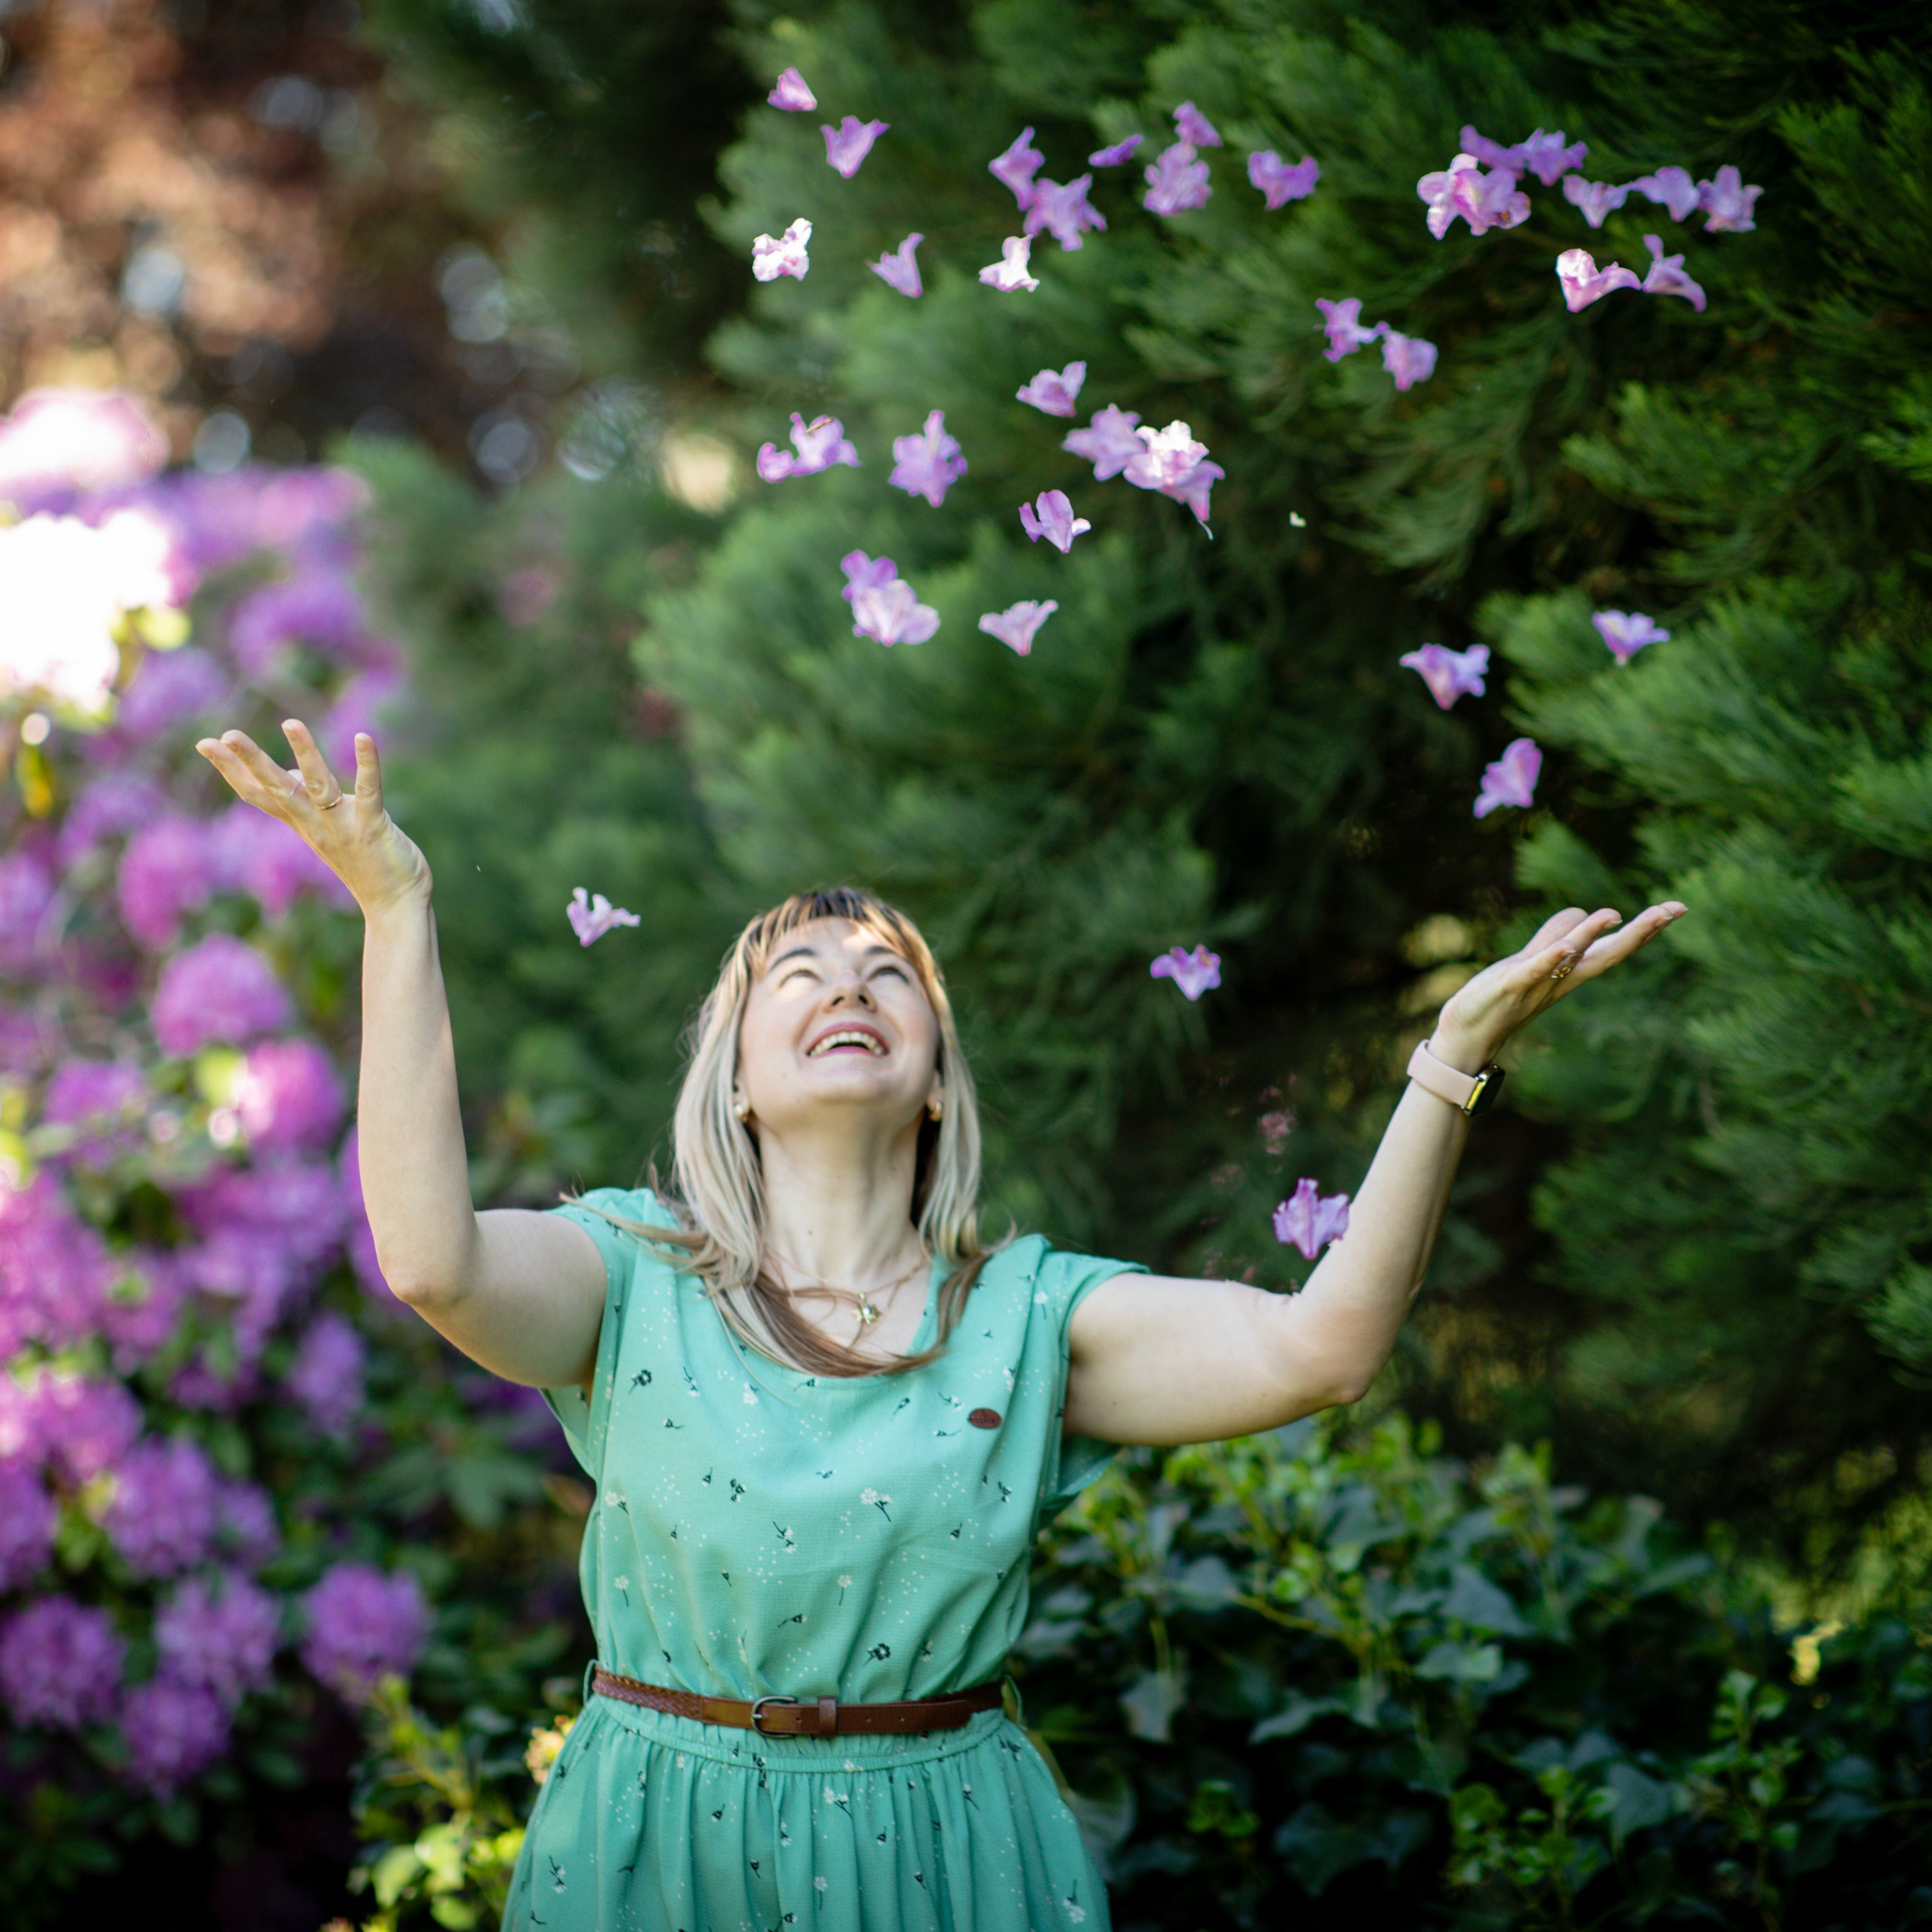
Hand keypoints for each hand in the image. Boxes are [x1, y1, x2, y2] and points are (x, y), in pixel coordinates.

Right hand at [195, 721, 431, 917]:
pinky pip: (368, 791)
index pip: (258, 795)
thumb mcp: (326, 830)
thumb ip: (305, 804)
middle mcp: (315, 825)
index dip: (231, 770)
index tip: (204, 743)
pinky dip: (367, 764)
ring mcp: (343, 827)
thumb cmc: (364, 863)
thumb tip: (286, 774)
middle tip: (226, 735)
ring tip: (291, 723)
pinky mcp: (373, 827)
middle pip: (276, 790)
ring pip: (317, 786)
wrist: (395, 906)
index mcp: (302, 824)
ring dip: (304, 754)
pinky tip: (364, 737)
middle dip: (251, 762)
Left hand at [1430, 900, 1686, 1072]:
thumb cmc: (1502, 996)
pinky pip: (1535, 971)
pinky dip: (1550, 959)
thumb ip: (1555, 935)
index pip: (1613, 947)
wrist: (1467, 1034)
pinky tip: (1565, 947)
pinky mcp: (1510, 986)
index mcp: (1569, 972)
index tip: (1677, 909)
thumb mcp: (1532, 959)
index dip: (1645, 929)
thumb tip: (1580, 913)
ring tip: (1613, 913)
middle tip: (1672, 911)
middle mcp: (1561, 980)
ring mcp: (1537, 984)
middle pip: (1608, 955)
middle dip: (1640, 932)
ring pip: (1571, 958)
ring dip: (1590, 935)